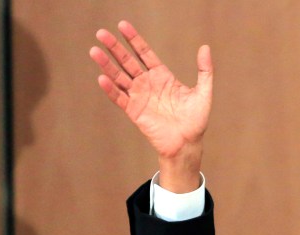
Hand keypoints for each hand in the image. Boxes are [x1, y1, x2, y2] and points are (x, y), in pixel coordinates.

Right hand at [90, 20, 211, 190]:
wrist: (187, 144)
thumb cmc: (195, 120)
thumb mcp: (203, 93)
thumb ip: (204, 70)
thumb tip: (205, 47)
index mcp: (162, 77)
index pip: (144, 53)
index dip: (134, 40)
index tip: (122, 26)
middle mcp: (148, 84)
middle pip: (128, 62)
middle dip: (115, 48)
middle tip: (101, 33)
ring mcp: (139, 97)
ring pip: (119, 77)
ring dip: (107, 65)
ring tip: (94, 51)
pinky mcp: (134, 111)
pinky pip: (120, 98)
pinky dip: (111, 89)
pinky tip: (102, 78)